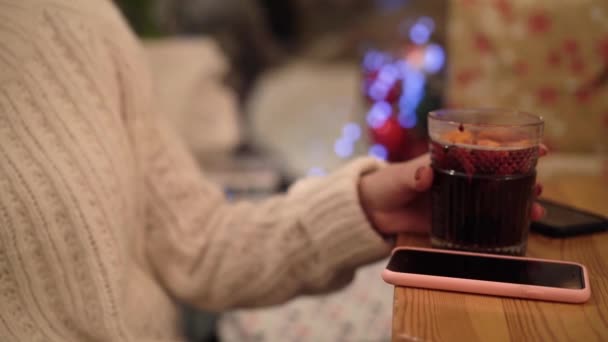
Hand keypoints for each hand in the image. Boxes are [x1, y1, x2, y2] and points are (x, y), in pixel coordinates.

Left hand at [358, 148, 547, 235]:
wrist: (372, 211)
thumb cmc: (386, 184)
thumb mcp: (399, 176)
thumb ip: (412, 175)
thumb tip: (425, 174)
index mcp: (450, 158)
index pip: (486, 147)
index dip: (513, 146)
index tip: (537, 147)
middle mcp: (460, 176)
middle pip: (499, 173)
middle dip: (523, 176)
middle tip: (540, 183)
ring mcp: (459, 198)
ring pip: (495, 197)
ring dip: (518, 201)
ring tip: (537, 208)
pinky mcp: (454, 219)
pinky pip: (481, 221)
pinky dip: (499, 223)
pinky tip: (517, 228)